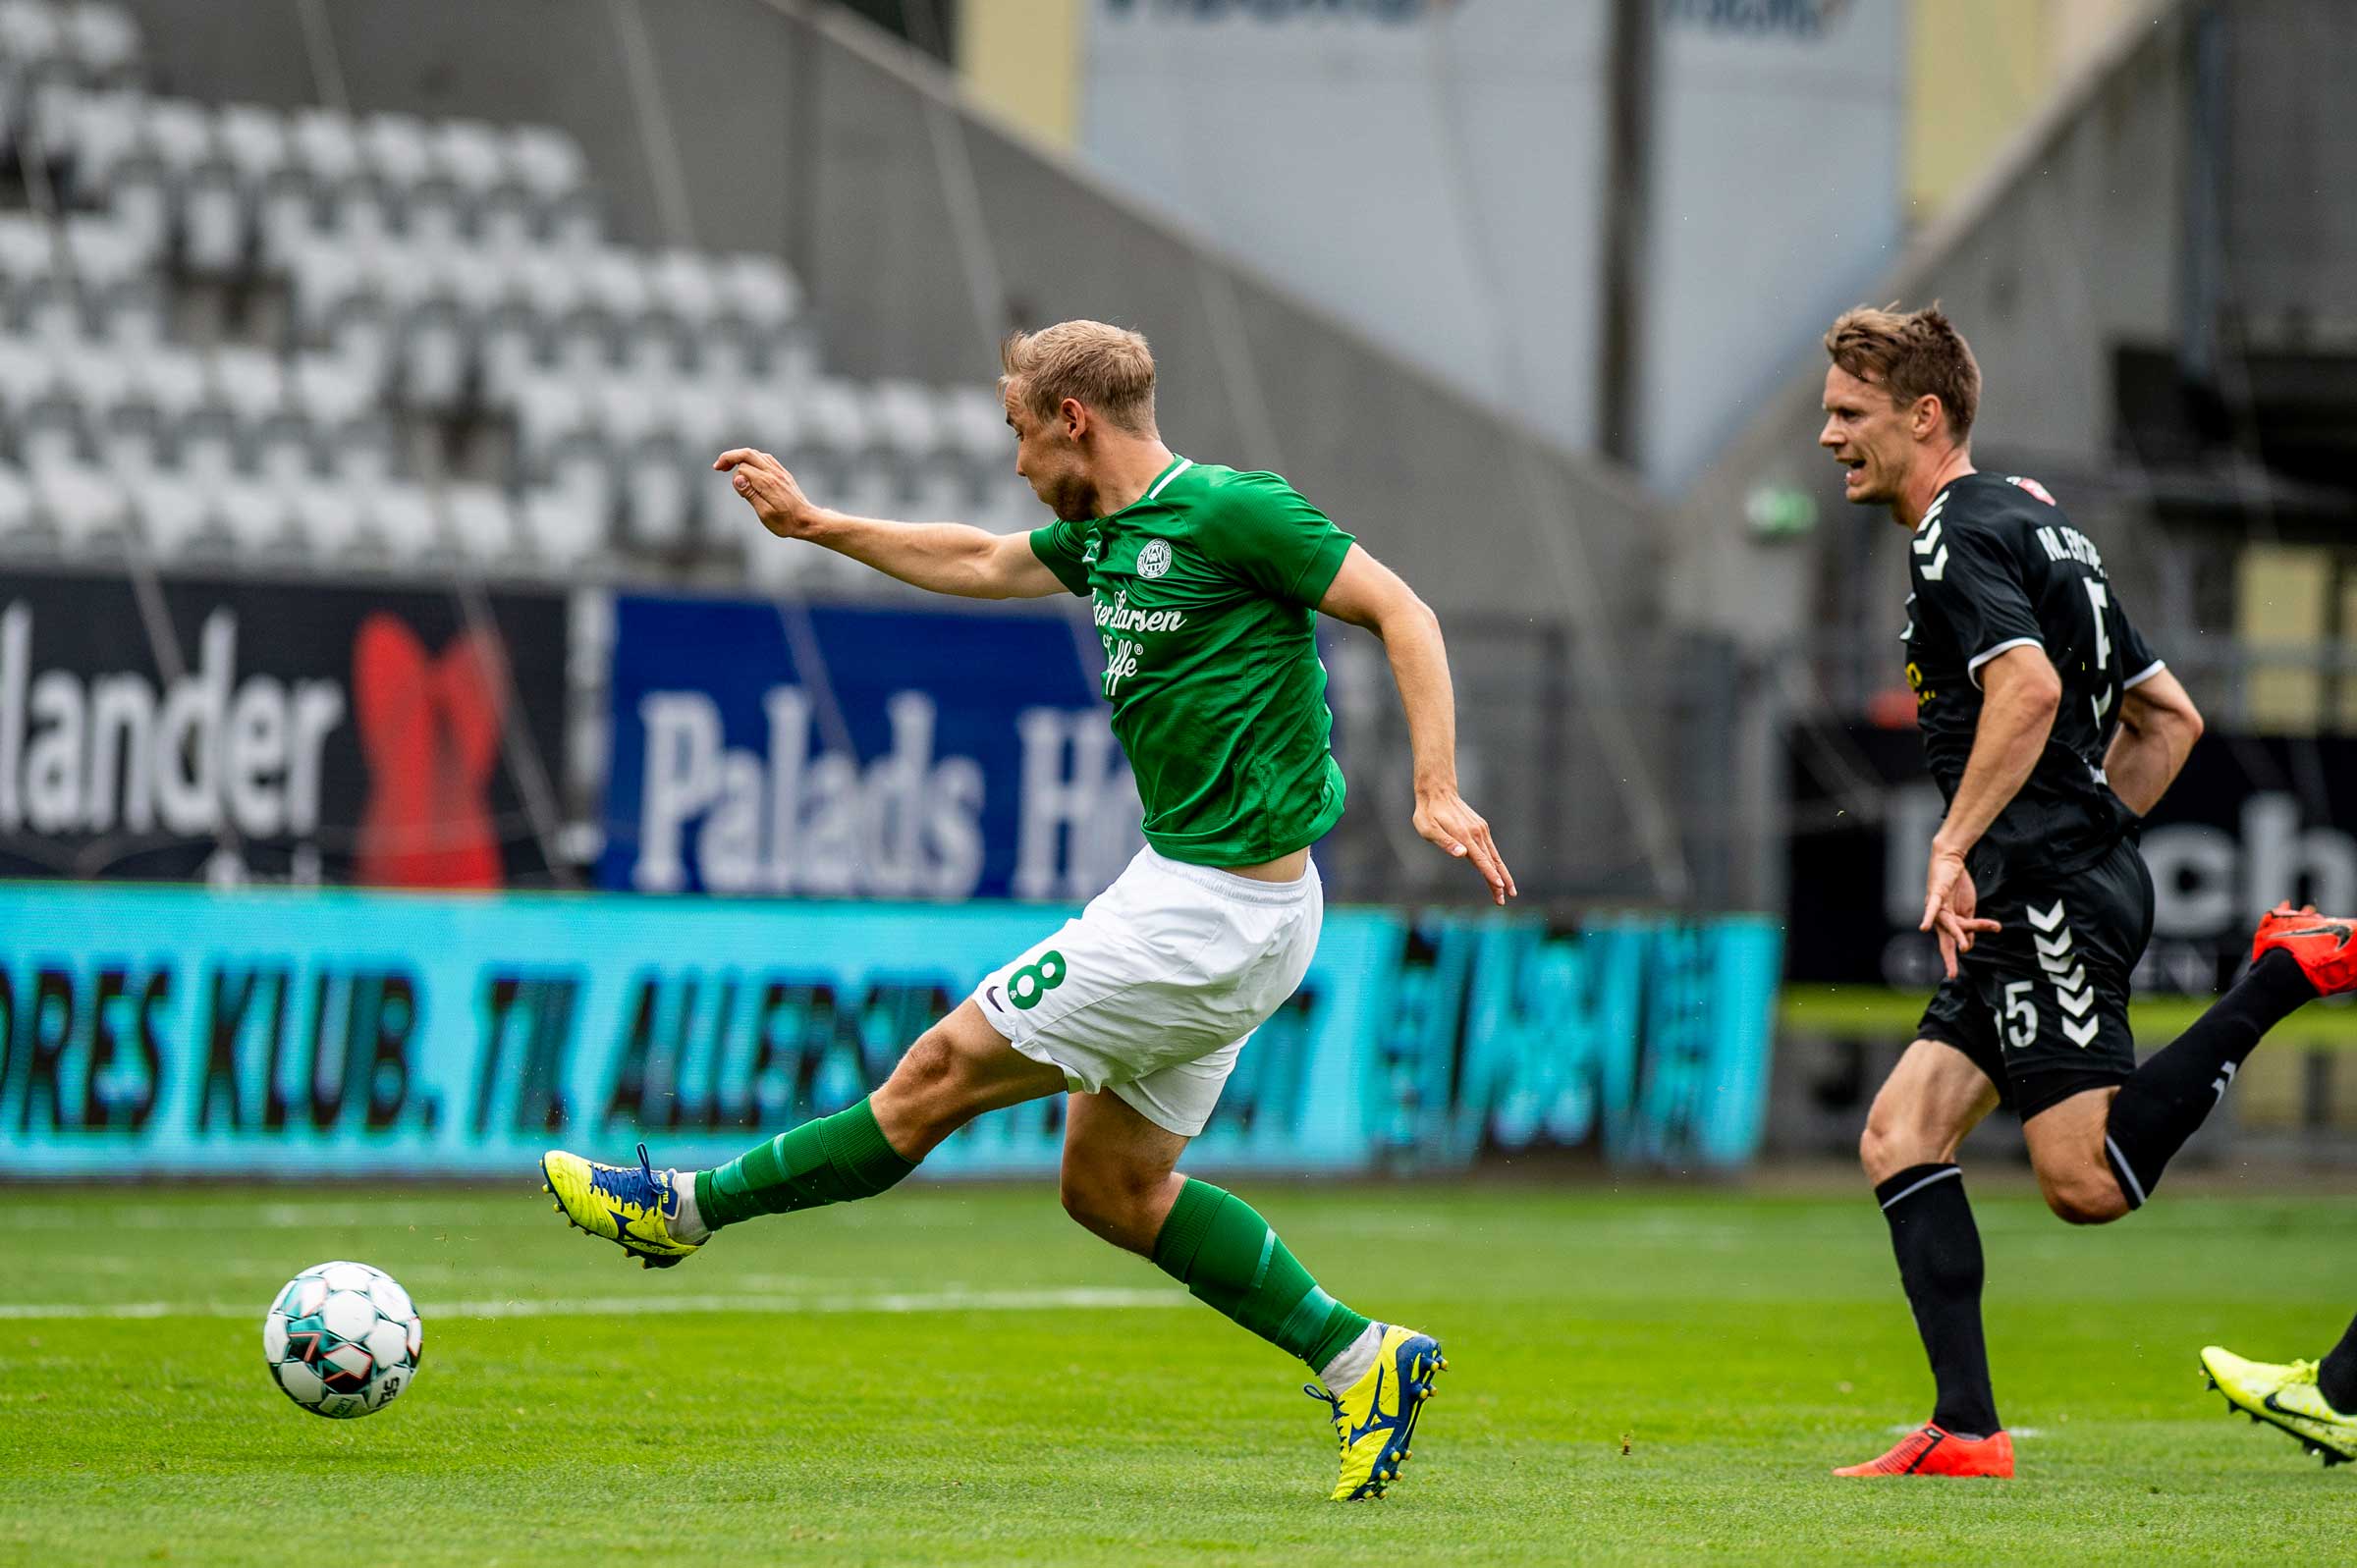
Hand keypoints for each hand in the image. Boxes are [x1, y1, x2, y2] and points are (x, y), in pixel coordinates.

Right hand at [714, 448, 817, 537]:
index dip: (732, 474)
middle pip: (748, 453)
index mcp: (767, 483)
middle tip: (718, 466)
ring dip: (740, 456)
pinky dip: (752, 458)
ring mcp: (779, 472)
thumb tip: (737, 478)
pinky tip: (747, 466)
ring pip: (756, 454)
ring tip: (728, 466)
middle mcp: (773, 473)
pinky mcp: (783, 474)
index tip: (730, 483)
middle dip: (730, 456)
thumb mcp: (765, 514)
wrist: (808, 521)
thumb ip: (750, 494)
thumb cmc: (786, 522)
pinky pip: (765, 458)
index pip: (743, 468)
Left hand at [1414, 786, 1515, 905]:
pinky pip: (1491, 849)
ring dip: (1501, 874)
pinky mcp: (1481, 827)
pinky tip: (1498, 871)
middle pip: (1492, 862)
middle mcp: (1476, 833)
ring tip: (1508, 890)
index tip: (1499, 887)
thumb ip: (1445, 842)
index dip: (1490, 875)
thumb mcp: (1428, 829)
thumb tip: (1461, 855)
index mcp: (1464, 836)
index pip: (1481, 860)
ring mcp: (1480, 830)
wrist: (1438, 791)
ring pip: (1494, 856)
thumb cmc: (1428, 813)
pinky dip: (1497, 862)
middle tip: (1504, 900)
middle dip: (1499, 882)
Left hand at [1921, 843, 1999, 980]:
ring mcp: (1937, 907)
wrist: (1952, 861)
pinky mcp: (1936, 894)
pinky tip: (1923, 928)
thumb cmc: (1957, 886)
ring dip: (1956, 935)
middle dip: (1949, 957)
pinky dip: (1927, 917)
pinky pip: (1931, 907)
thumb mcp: (1967, 910)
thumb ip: (1969, 927)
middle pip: (1946, 939)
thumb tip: (1968, 944)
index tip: (1952, 976)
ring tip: (1965, 947)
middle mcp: (1939, 918)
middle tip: (1953, 974)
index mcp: (1948, 922)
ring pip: (1948, 925)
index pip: (1950, 944)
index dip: (1950, 959)